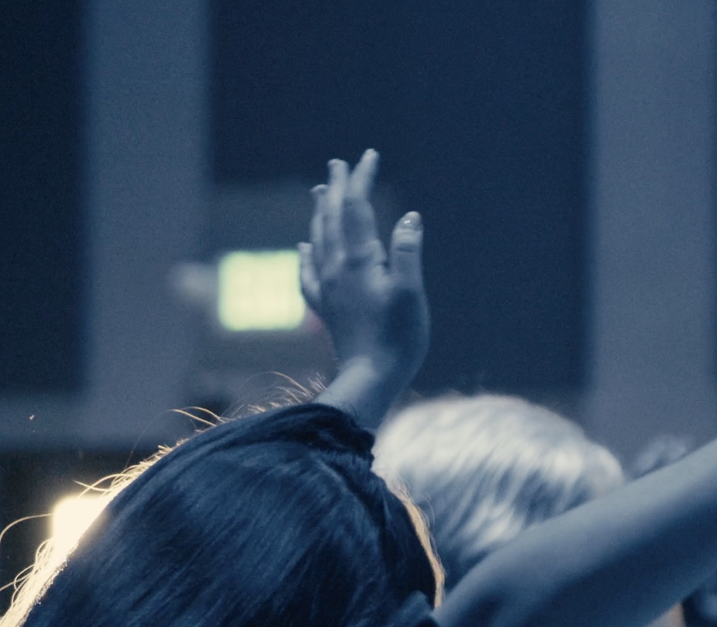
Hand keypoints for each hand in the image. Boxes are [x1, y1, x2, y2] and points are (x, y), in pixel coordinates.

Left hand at [301, 150, 427, 428]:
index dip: (361, 179)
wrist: (370, 378)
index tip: (368, 156)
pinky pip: (309, 270)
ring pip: (318, 238)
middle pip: (332, 217)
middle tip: (339, 164)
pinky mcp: (326, 307)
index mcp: (359, 260)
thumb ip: (408, 252)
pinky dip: (307, 252)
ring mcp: (328, 288)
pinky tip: (305, 246)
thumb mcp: (411, 292)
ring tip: (321, 193)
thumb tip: (409, 218)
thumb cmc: (398, 337)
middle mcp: (337, 268)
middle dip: (337, 187)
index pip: (356, 208)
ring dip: (320, 212)